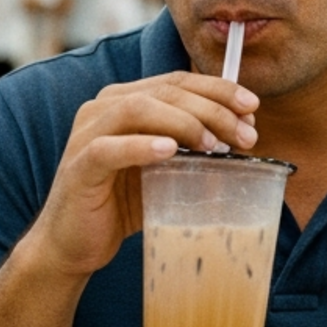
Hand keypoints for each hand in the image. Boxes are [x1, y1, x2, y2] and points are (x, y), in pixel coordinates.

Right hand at [25, 72, 259, 277]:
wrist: (75, 244)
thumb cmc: (122, 203)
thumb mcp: (165, 169)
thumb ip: (193, 147)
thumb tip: (244, 136)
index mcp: (125, 100)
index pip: (177, 81)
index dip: (217, 89)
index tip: (251, 107)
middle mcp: (103, 108)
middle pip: (164, 91)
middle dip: (211, 109)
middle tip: (245, 135)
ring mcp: (87, 134)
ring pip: (138, 109)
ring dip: (183, 122)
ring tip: (213, 143)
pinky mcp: (79, 166)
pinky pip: (109, 148)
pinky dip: (141, 146)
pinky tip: (170, 151)